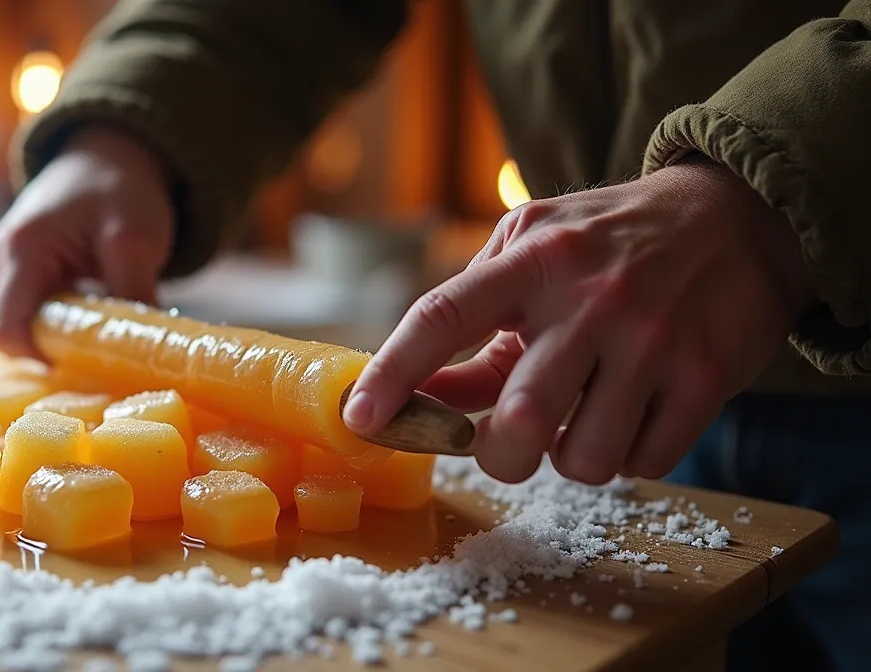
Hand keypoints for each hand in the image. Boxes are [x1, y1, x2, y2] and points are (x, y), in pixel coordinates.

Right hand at [0, 126, 174, 357]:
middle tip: (80, 353)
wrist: (110, 153)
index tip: (76, 362)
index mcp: (23, 248)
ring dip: (32, 336)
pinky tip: (73, 319)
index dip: (34, 355)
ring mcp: (1, 260)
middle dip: (30, 350)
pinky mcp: (13, 265)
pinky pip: (10, 308)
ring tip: (78, 332)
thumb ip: (133, 294)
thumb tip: (140, 351)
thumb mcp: (137, 240)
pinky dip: (35, 323)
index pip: (4, 326)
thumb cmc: (120, 189)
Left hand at [344, 157, 817, 483]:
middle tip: (506, 443)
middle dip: (498, 457)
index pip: (441, 318)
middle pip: (516, 423)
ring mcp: (652, 340)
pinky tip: (632, 413)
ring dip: (569, 457)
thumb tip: (415, 399)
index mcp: (532, 258)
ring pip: (582, 458)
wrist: (740, 215)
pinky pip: (645, 463)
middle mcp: (590, 298)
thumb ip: (473, 321)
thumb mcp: (533, 250)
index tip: (358, 420)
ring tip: (581, 416)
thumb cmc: (609, 242)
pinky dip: (628, 455)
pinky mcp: (705, 377)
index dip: (391, 374)